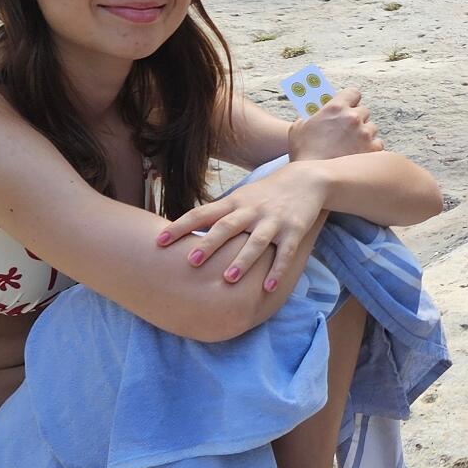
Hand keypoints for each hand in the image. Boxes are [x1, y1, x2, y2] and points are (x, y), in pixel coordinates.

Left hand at [155, 163, 332, 291]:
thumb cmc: (266, 194)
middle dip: (210, 244)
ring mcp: (274, 221)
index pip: (202, 214)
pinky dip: (277, 271)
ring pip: (256, 242)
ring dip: (242, 261)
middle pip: (227, 227)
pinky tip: (268, 288)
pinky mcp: (295, 231)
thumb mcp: (240, 198)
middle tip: (191, 261)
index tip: (160, 241)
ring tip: (229, 279)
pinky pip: (286, 253)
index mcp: (234, 203)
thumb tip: (186, 233)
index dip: (180, 227)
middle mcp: (251, 211)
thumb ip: (218, 214)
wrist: (307, 179)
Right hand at [288, 86, 380, 162]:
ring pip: (372, 128)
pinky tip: (359, 155)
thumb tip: (318, 113)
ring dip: (365, 134)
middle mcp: (353, 118)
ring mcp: (365, 134)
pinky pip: (378, 144)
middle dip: (357, 118)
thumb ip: (311, 116)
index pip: (353, 93)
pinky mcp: (373, 149)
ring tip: (353, 145)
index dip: (351, 99)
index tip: (350, 105)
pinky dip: (371, 149)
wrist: (314, 178)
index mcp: (336, 107)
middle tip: (349, 129)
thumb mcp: (299, 127)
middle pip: (364, 111)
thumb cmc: (303, 153)